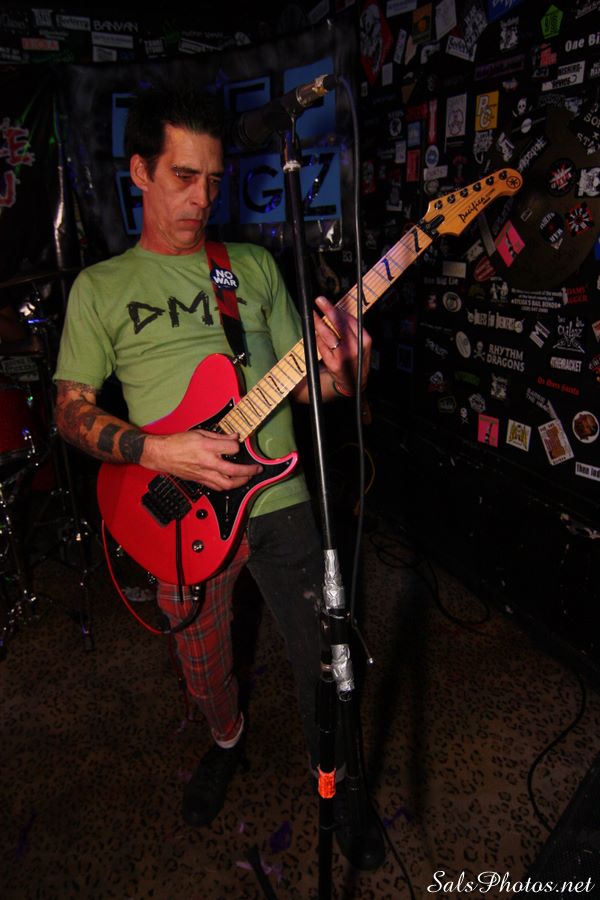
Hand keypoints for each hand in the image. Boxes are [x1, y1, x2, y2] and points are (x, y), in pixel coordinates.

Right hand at [142, 429, 261, 490]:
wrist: (162, 454)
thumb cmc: (177, 443)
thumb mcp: (199, 433)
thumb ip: (219, 437)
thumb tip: (233, 437)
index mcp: (207, 447)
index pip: (232, 448)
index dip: (237, 444)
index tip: (236, 442)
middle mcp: (207, 462)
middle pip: (234, 471)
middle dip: (248, 471)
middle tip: (256, 469)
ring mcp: (204, 474)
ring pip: (227, 484)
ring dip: (240, 482)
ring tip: (247, 477)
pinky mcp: (200, 481)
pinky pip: (217, 487)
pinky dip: (227, 486)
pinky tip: (232, 481)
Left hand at [313, 296, 370, 393]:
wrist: (354, 382)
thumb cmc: (356, 358)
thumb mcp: (360, 343)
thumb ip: (351, 328)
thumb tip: (336, 310)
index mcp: (364, 339)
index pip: (349, 319)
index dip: (337, 309)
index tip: (328, 302)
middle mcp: (355, 347)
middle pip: (338, 324)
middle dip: (327, 310)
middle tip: (319, 300)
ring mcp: (343, 356)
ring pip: (327, 334)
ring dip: (318, 323)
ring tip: (313, 315)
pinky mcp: (333, 363)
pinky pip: (322, 346)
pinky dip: (318, 338)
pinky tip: (315, 333)